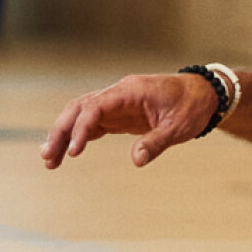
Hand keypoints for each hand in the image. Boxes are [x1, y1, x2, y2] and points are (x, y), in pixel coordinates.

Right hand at [41, 71, 219, 170]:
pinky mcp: (119, 114)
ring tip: (50, 160)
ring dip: (64, 134)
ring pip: (81, 115)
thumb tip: (136, 160)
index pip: (95, 106)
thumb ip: (156, 142)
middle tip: (48, 157)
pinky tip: (67, 153)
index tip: (74, 151)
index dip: (81, 128)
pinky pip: (92, 123)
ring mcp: (116, 103)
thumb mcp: (179, 127)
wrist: (202, 94)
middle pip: (79, 108)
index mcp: (130, 91)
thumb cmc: (192, 106)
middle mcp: (118, 94)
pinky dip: (78, 136)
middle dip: (61, 131)